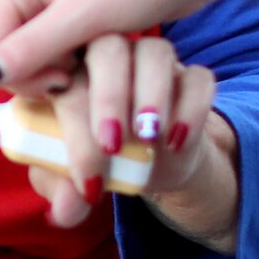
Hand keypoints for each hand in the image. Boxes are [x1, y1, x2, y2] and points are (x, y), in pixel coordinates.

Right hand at [0, 0, 227, 89]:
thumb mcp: (82, 16)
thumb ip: (31, 47)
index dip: (16, 75)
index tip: (63, 79)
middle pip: (4, 55)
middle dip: (36, 75)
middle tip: (78, 74)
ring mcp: (43, 4)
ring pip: (29, 59)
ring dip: (55, 74)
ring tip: (91, 67)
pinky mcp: (68, 17)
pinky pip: (51, 54)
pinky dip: (69, 66)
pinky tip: (94, 64)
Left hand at [26, 35, 236, 250]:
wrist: (150, 165)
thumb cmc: (100, 161)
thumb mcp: (76, 180)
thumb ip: (61, 190)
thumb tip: (64, 211)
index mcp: (69, 71)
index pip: (63, 80)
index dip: (73, 126)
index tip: (88, 177)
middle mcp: (109, 56)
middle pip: (108, 48)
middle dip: (110, 96)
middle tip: (114, 145)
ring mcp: (152, 62)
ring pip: (155, 51)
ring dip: (152, 95)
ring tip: (149, 138)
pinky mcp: (190, 77)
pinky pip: (198, 77)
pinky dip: (192, 108)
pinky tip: (179, 141)